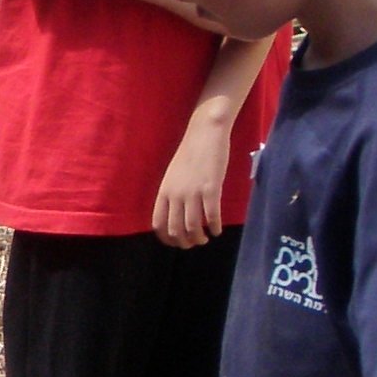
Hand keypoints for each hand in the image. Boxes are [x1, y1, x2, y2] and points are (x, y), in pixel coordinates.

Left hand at [153, 113, 233, 246]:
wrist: (205, 133)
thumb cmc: (191, 152)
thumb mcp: (173, 175)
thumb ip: (173, 194)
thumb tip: (176, 215)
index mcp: (164, 191)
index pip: (159, 224)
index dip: (167, 239)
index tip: (176, 242)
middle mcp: (175, 194)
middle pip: (175, 230)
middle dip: (185, 242)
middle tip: (194, 243)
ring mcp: (193, 192)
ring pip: (193, 227)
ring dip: (200, 238)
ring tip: (206, 238)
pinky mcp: (211, 189)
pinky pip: (212, 216)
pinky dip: (215, 228)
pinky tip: (218, 230)